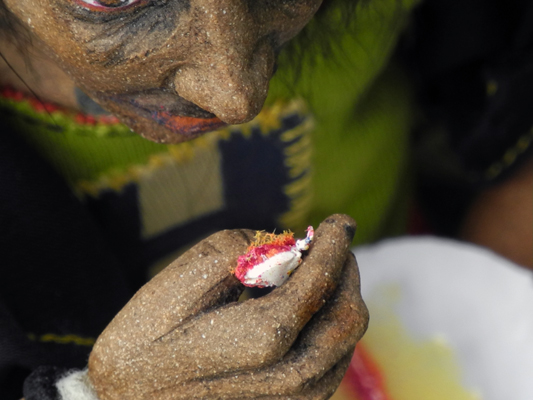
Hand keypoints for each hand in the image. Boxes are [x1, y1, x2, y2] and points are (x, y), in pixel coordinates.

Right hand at [88, 214, 367, 399]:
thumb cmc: (145, 340)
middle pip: (349, 315)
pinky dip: (329, 327)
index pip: (321, 280)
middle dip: (346, 271)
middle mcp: (291, 375)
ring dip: (340, 298)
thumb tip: (285, 246)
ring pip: (346, 341)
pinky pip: (332, 362)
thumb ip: (241, 252)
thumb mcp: (181, 279)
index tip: (340, 222)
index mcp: (263, 337)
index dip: (335, 244)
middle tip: (332, 244)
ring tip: (318, 272)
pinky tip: (307, 310)